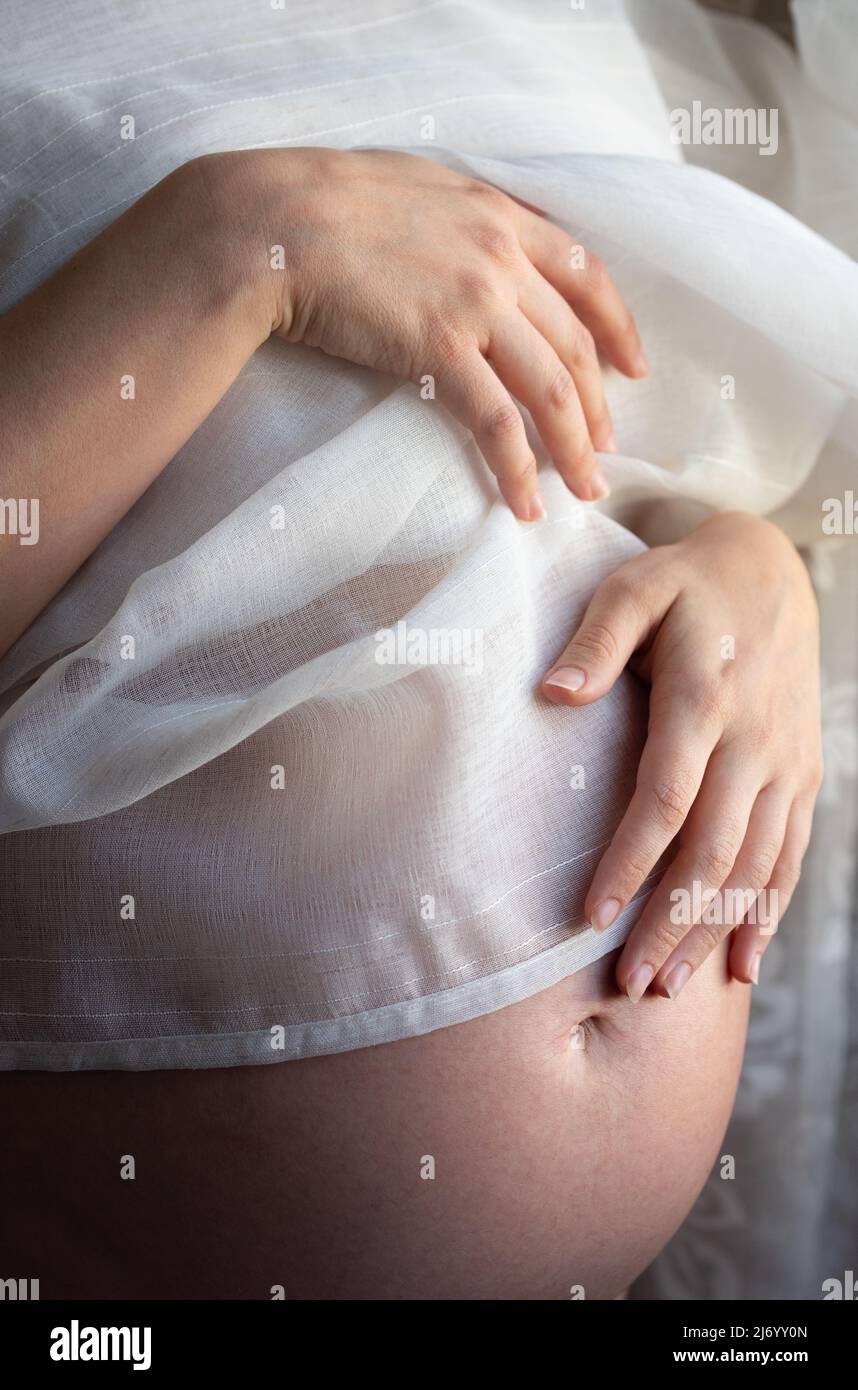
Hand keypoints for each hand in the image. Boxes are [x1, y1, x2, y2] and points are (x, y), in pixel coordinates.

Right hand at [199, 148, 647, 520]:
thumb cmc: (321, 203)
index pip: (584, 273)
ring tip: (586, 490)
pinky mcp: (439, 347)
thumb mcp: (412, 187)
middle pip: (576, 344)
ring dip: (573, 448)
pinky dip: (518, 467)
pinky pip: (496, 420)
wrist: (272, 222)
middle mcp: (501, 256)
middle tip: (607, 451)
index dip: (616, 325)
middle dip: (599, 406)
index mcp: (498, 214)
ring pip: (551, 388)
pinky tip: (527, 503)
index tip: (632, 366)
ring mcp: (476, 302)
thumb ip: (459, 220)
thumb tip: (472, 248)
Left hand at [541, 512, 822, 998]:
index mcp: (705, 699)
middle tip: (631, 982)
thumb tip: (553, 693)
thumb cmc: (685, 585)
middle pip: (714, 849)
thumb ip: (595, 641)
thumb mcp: (633, 589)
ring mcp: (786, 763)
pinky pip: (791, 855)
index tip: (590, 915)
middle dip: (671, 920)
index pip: (666, 797)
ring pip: (756, 864)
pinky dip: (768, 912)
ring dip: (714, 929)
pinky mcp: (803, 776)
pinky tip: (742, 964)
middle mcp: (754, 740)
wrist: (772, 572)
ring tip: (671, 984)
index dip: (630, 861)